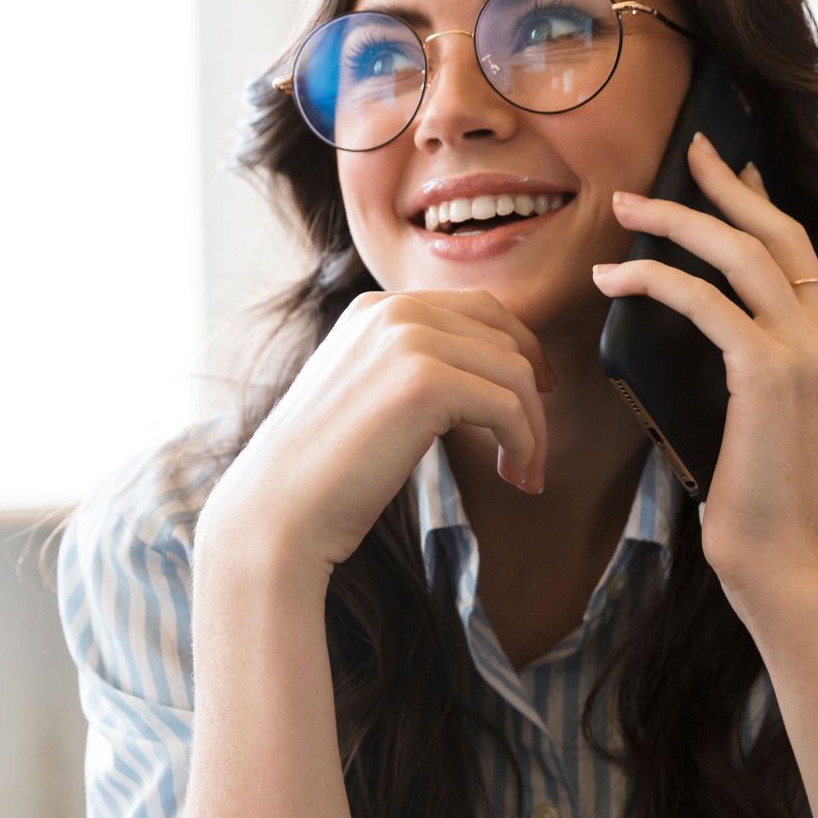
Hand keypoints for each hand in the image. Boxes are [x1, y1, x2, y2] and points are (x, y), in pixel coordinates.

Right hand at [197, 289, 554, 578]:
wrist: (278, 509)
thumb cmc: (324, 471)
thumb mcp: (368, 393)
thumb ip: (414, 366)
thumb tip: (490, 371)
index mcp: (376, 308)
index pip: (478, 308)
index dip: (521, 350)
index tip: (538, 396)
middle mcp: (392, 310)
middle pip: (504, 335)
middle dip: (532, 393)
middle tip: (533, 450)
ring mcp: (407, 340)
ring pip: (515, 372)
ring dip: (534, 428)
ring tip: (525, 473)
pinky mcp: (425, 381)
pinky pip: (509, 406)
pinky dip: (525, 443)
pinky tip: (514, 476)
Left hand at [591, 131, 817, 599]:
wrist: (772, 556)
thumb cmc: (748, 488)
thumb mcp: (752, 407)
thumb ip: (744, 354)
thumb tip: (694, 307)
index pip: (798, 251)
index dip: (760, 204)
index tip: (729, 169)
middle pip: (776, 235)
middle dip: (724, 186)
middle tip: (685, 149)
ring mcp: (809, 352)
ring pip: (740, 256)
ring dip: (676, 221)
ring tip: (625, 206)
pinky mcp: (770, 372)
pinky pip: (705, 302)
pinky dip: (653, 281)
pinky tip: (612, 279)